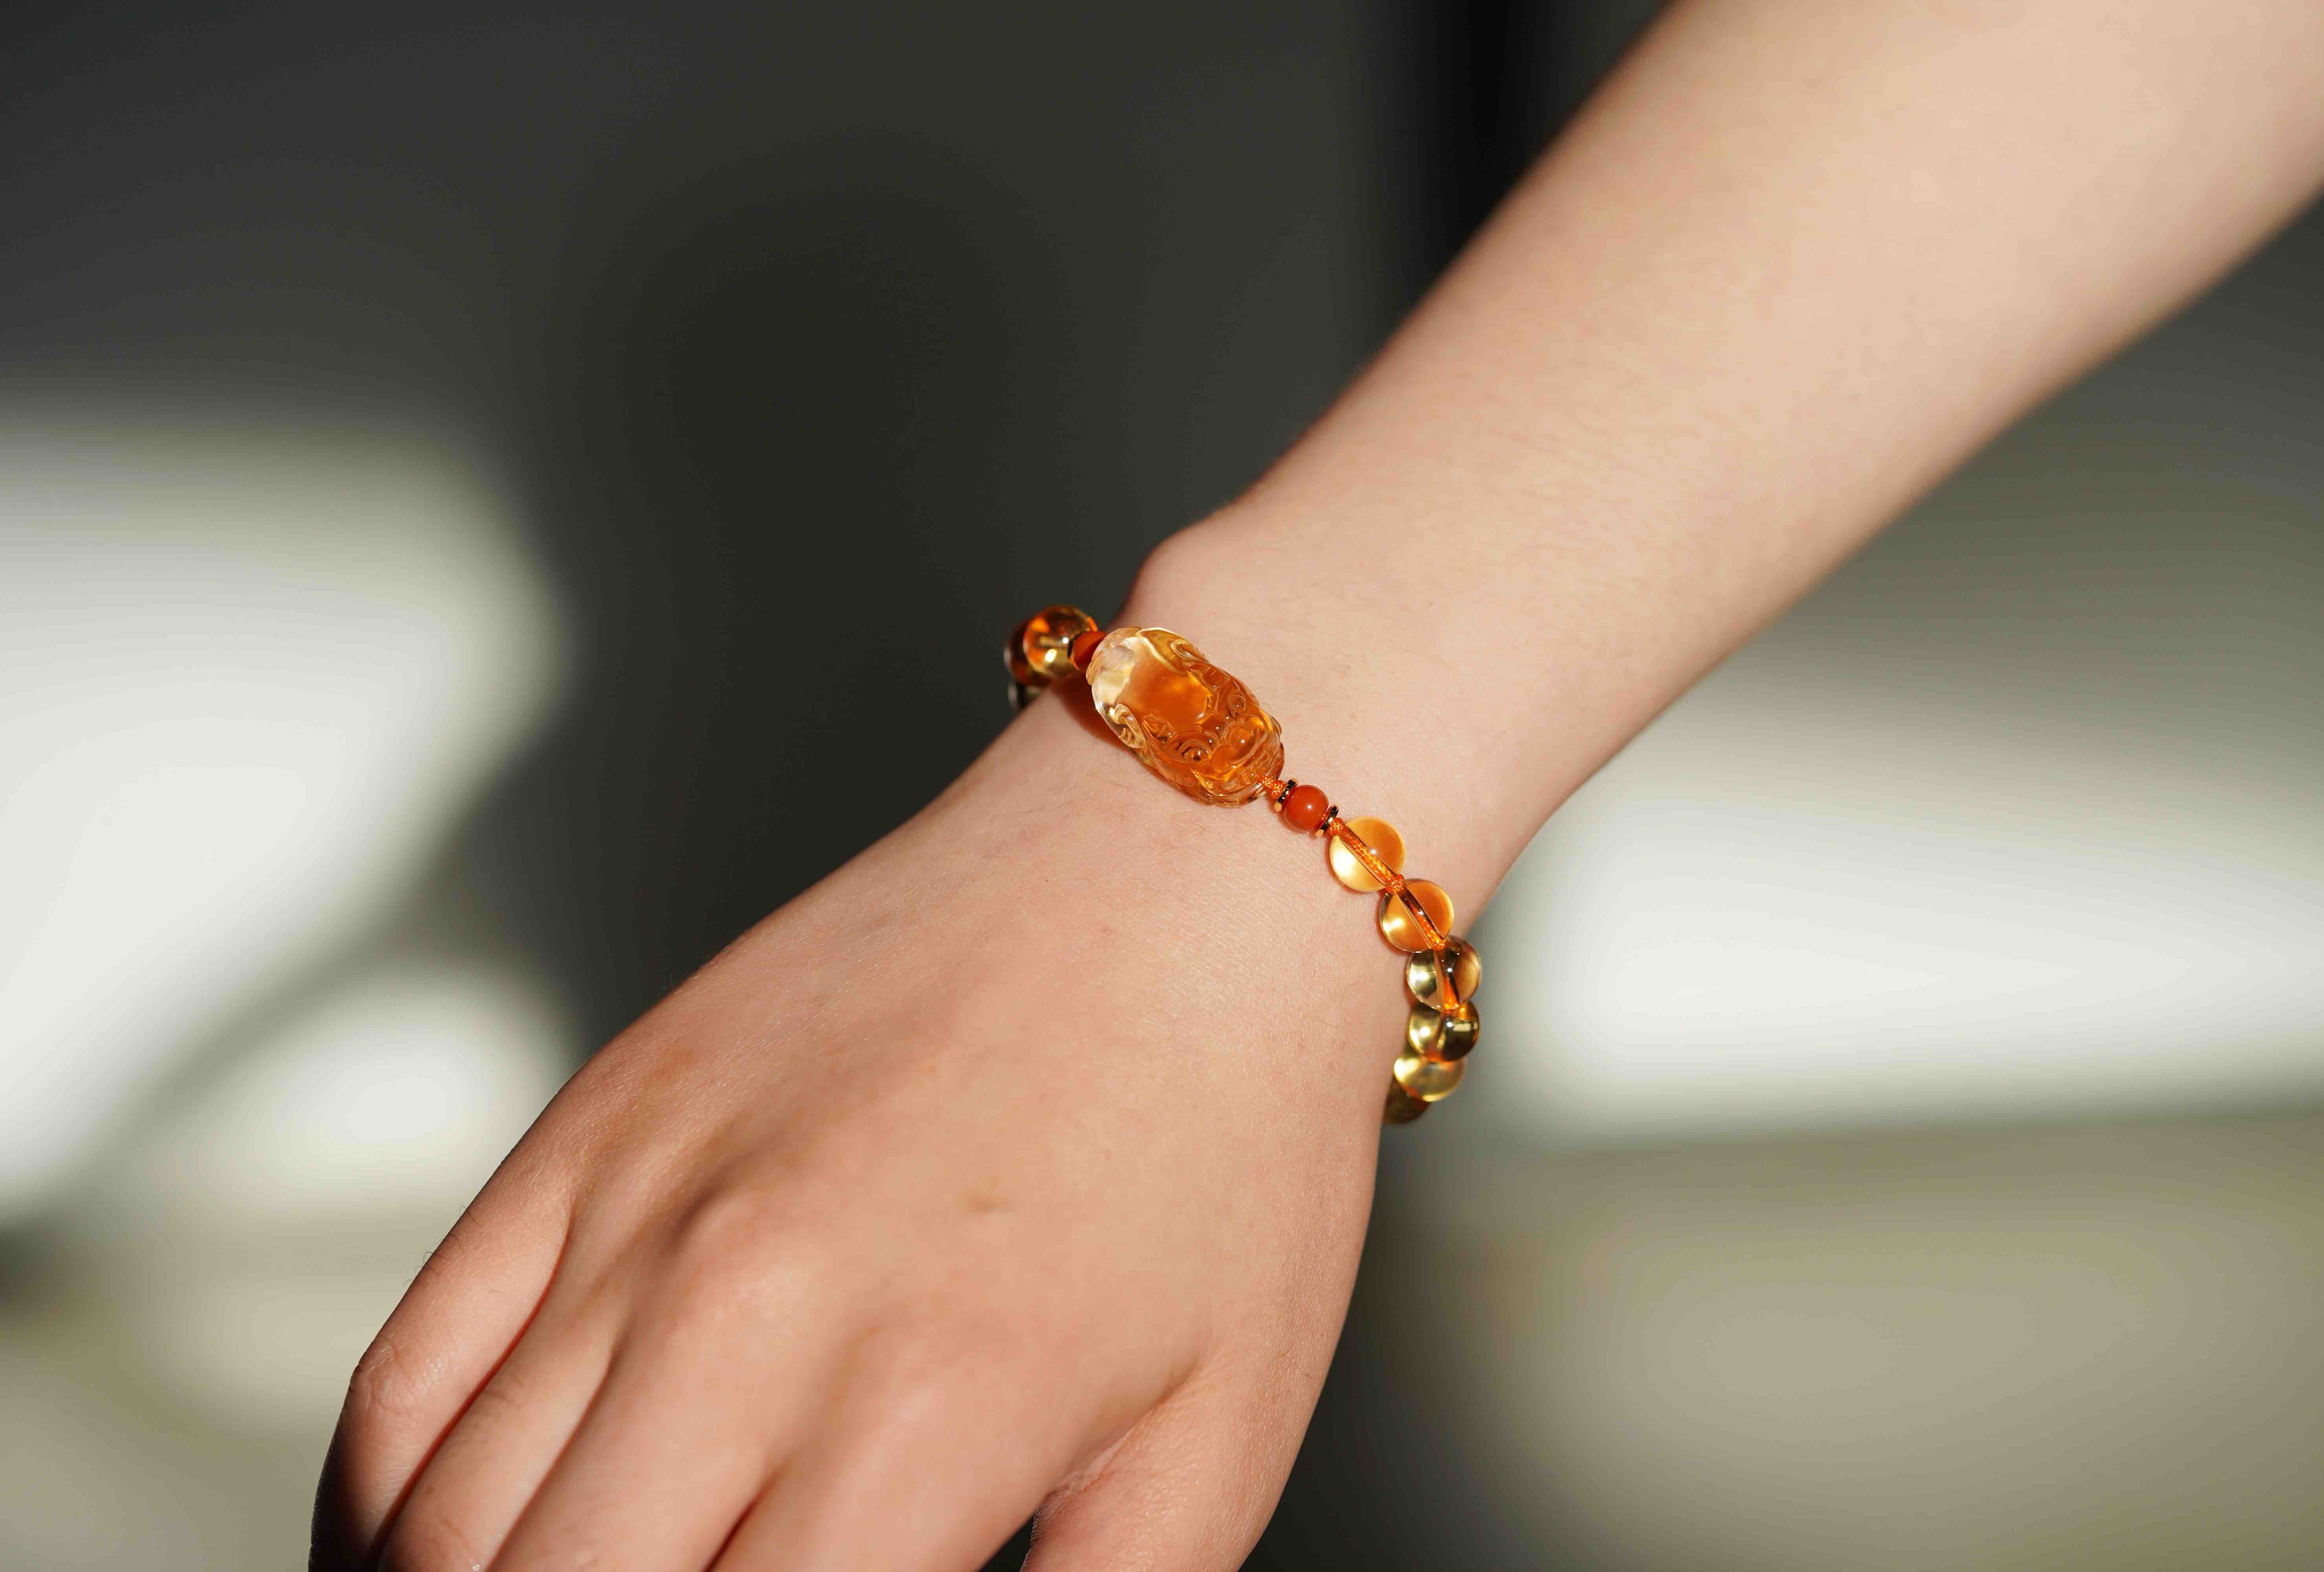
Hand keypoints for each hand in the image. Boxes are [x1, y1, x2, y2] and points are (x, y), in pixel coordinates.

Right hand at [312, 680, 1398, 1570]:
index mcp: (920, 1420)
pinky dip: (374, 1509)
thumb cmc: (1223, 1148)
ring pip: (439, 1520)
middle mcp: (746, 1317)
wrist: (1176, 876)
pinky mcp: (592, 1127)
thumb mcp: (1212, 1448)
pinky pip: (407, 1367)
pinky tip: (408, 1562)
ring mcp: (642, 1209)